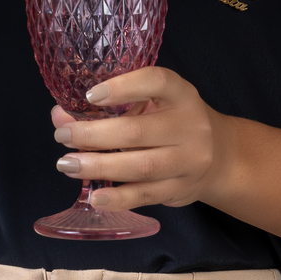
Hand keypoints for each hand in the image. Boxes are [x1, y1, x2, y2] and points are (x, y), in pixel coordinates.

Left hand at [51, 67, 229, 212]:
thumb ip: (107, 107)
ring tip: (67, 164)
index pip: (156, 82)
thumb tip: (60, 116)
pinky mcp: (180, 188)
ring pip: (140, 166)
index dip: (122, 87)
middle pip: (138, 132)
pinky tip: (95, 196)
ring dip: (99, 166)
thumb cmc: (173, 122)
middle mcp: (190, 125)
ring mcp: (188, 160)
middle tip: (63, 136)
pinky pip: (145, 194)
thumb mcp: (150, 105)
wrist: (220, 156)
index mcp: (181, 94)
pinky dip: (118, 198)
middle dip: (94, 135)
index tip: (89, 96)